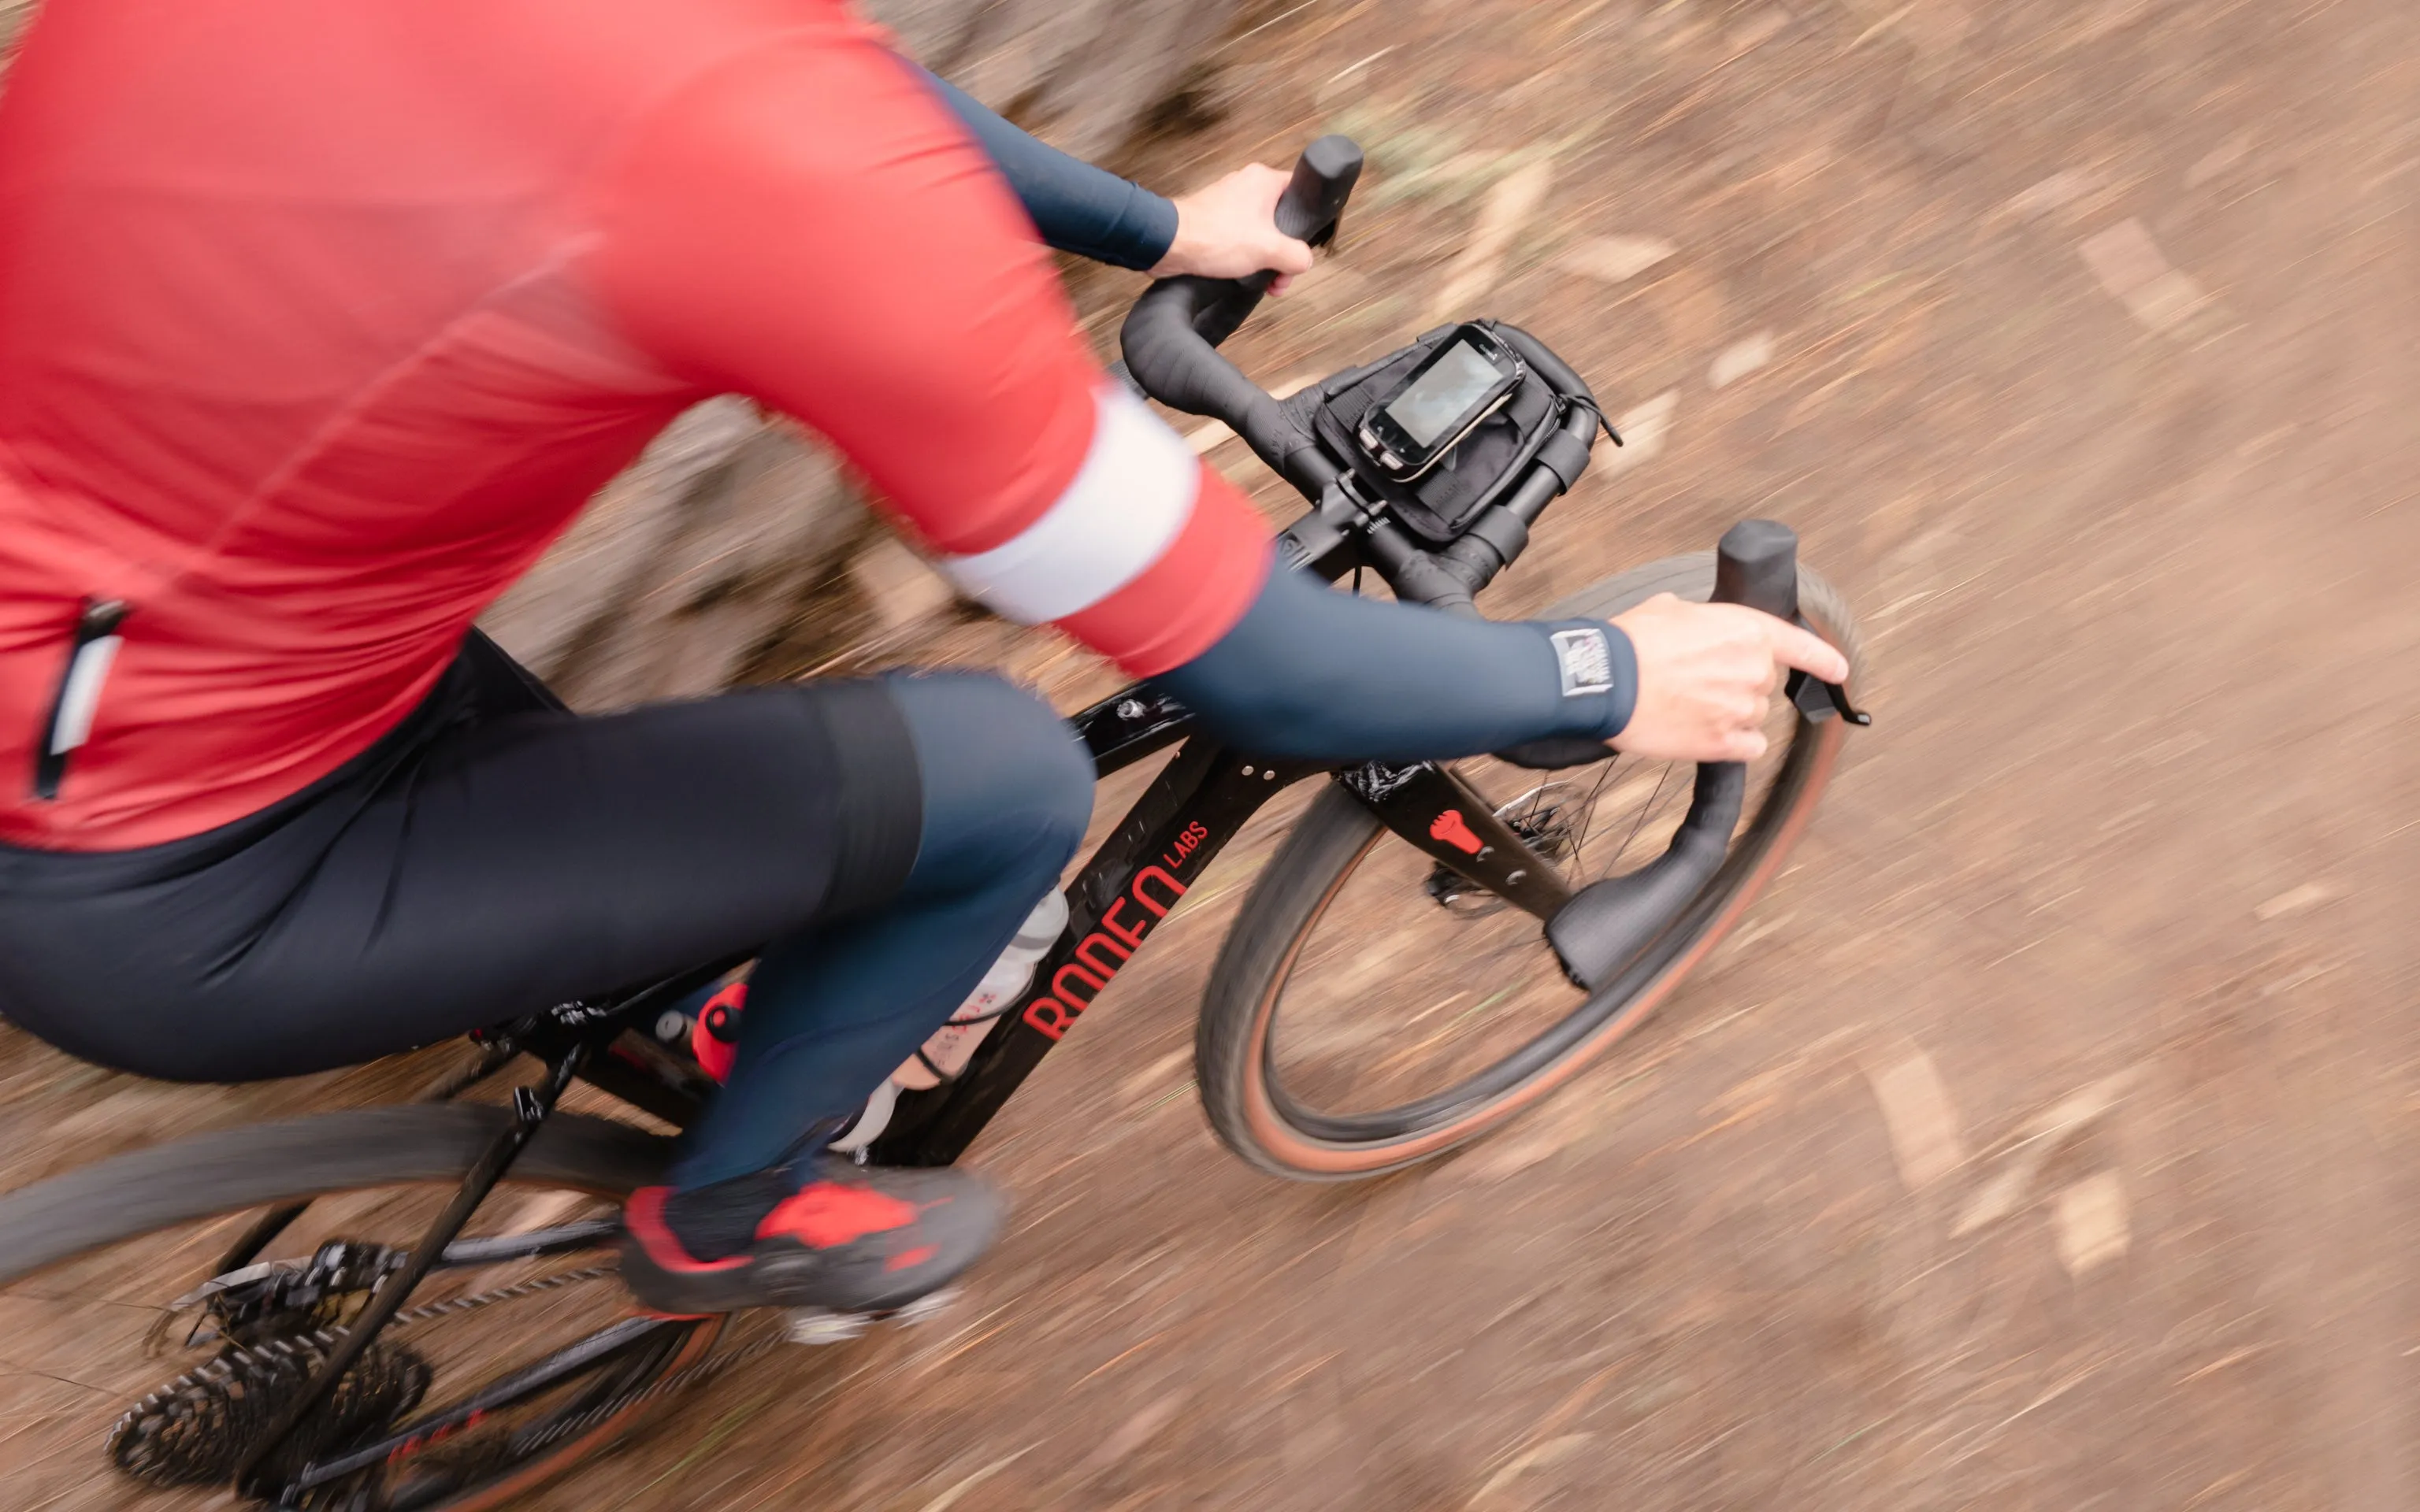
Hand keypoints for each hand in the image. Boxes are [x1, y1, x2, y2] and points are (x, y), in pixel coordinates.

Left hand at [1149, 163, 1316, 291]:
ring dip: (1265, 259)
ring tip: (1264, 283)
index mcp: (1264, 181)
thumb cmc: (1215, 236)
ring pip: (1260, 232)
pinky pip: (1239, 238)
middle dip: (1283, 253)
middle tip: (1280, 277)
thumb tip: (1304, 261)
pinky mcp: (1213, 220)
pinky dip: (1244, 257)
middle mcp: (1246, 185)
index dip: (1306, 222)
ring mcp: (1228, 202)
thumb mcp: (1269, 250)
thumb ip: (1296, 255)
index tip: (1302, 246)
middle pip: (1280, 220)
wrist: (1168, 244)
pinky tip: (1243, 276)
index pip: (1300, 192)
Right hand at [1609, 594, 1849, 762]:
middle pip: (1762, 684)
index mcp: (1745, 631)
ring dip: (1730, 713)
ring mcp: (1739, 709)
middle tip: (1695, 680)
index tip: (1839, 671)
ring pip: (1753, 716)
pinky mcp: (1721, 744)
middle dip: (1735, 683)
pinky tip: (1709, 735)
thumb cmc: (1631, 643)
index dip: (1824, 659)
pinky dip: (1735, 743)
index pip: (1799, 646)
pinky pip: (1749, 747)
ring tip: (1689, 706)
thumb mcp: (1669, 608)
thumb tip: (1693, 625)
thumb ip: (1700, 618)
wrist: (1605, 682)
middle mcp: (1752, 670)